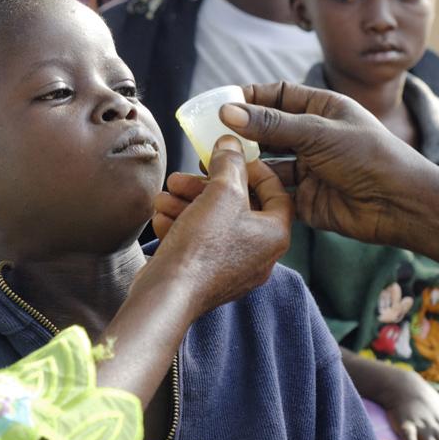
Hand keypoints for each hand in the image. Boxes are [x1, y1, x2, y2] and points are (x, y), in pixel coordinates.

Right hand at [97, 137, 291, 407]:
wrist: (168, 295)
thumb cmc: (202, 247)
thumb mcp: (220, 193)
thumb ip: (229, 163)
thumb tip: (231, 144)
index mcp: (275, 235)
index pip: (276, 193)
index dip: (254, 170)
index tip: (231, 158)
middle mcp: (260, 255)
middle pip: (237, 208)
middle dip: (205, 188)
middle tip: (182, 177)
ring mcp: (234, 270)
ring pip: (213, 224)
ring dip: (187, 205)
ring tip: (164, 197)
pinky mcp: (208, 278)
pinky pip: (200, 244)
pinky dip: (181, 227)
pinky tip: (162, 218)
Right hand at [219, 81, 431, 246]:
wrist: (399, 205)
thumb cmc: (368, 157)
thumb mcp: (317, 133)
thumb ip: (271, 124)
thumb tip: (227, 111)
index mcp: (321, 109)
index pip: (277, 95)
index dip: (249, 98)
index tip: (220, 103)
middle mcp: (312, 136)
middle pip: (266, 130)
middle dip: (239, 133)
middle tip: (207, 136)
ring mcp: (307, 167)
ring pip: (266, 161)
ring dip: (243, 163)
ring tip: (213, 163)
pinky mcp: (303, 196)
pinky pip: (271, 190)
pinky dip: (253, 189)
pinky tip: (232, 188)